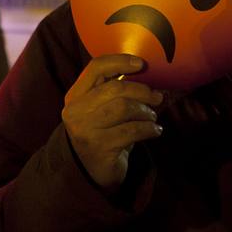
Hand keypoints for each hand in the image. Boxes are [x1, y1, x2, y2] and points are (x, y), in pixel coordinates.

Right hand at [63, 54, 163, 191]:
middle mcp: (76, 111)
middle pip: (115, 88)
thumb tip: (150, 74)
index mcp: (75, 95)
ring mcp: (85, 130)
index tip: (141, 64)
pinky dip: (149, 128)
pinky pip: (132, 130)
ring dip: (146, 112)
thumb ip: (115, 91)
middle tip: (157, 97)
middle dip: (142, 91)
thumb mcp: (101, 109)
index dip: (120, 61)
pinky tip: (155, 130)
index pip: (95, 67)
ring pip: (124, 108)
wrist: (90, 171)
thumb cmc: (102, 132)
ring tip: (152, 117)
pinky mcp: (99, 147)